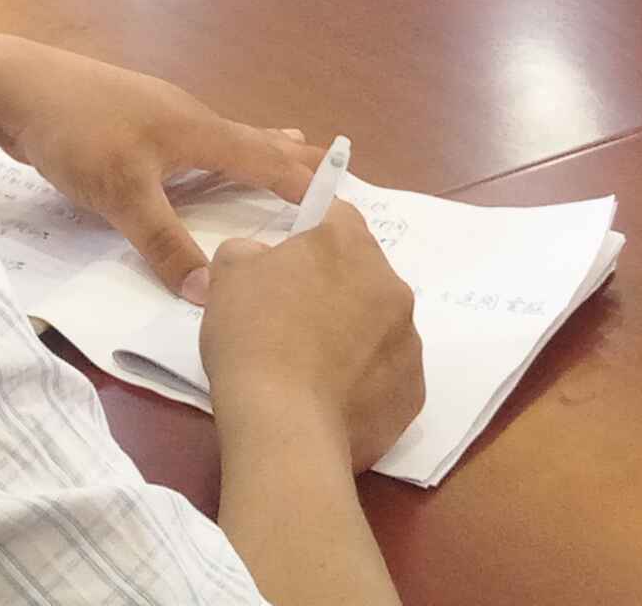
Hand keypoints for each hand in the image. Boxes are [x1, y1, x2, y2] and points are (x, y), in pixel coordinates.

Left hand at [0, 43, 317, 305]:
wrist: (13, 86)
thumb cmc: (75, 133)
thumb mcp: (121, 195)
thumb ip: (165, 244)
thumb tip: (211, 296)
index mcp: (196, 131)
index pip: (265, 160)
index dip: (305, 182)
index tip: (348, 200)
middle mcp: (186, 118)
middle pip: (251, 140)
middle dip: (290, 156)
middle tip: (335, 166)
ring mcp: (157, 116)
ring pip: (220, 138)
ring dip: (255, 151)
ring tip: (285, 151)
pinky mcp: (130, 123)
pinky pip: (191, 142)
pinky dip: (217, 154)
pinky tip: (201, 162)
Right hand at [197, 207, 424, 473]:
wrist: (285, 425)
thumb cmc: (253, 336)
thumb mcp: (228, 276)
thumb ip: (247, 253)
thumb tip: (261, 261)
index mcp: (348, 244)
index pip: (338, 216)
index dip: (313, 233)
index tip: (290, 260)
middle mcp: (391, 285)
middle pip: (364, 274)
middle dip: (335, 289)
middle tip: (295, 318)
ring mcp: (409, 342)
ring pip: (381, 326)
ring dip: (355, 336)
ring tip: (314, 369)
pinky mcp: (413, 392)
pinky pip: (389, 375)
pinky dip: (366, 383)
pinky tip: (333, 401)